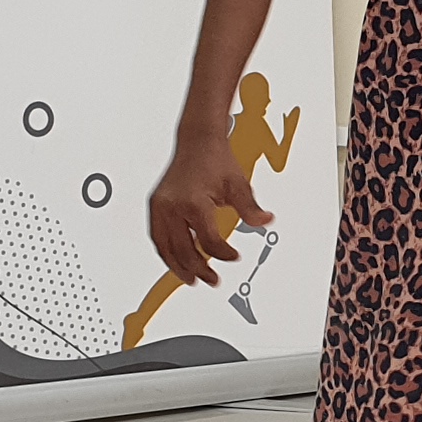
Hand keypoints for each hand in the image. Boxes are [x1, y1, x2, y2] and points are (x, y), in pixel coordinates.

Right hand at [149, 144, 270, 286]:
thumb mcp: (238, 185)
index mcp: (193, 202)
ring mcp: (160, 206)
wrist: (197, 141)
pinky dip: (166, 252)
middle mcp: (172, 206)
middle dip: (199, 268)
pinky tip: (176, 261)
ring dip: (178, 267)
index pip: (208, 241)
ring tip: (191, 279)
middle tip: (212, 279)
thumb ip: (251, 208)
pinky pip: (157, 237)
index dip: (223, 254)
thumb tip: (266, 221)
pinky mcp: (155, 205)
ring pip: (165, 247)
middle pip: (184, 250)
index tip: (234, 257)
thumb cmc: (214, 159)